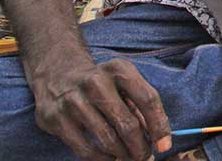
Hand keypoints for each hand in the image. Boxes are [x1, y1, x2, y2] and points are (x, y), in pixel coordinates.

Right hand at [30, 55, 169, 160]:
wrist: (57, 76)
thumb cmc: (101, 84)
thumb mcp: (123, 83)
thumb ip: (140, 106)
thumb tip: (157, 138)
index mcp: (120, 70)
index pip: (148, 99)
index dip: (159, 126)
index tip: (164, 145)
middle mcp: (97, 82)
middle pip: (128, 124)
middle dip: (140, 147)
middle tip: (144, 156)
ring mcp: (74, 101)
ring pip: (108, 139)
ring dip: (123, 155)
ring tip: (128, 157)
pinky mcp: (56, 119)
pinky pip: (85, 149)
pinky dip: (103, 159)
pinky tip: (110, 158)